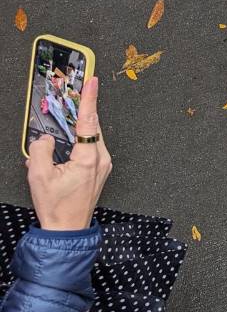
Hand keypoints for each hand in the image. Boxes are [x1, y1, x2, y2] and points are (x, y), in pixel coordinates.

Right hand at [27, 78, 111, 231]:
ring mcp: (103, 165)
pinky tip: (65, 147)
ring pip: (90, 137)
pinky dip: (78, 143)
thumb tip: (45, 138)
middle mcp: (101, 159)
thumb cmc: (57, 208)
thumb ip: (40, 150)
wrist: (68, 229)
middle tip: (75, 94)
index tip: (92, 81)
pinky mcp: (100, 170)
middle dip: (81, 111)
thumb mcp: (39, 176)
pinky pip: (90, 148)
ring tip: (64, 123)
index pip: (88, 120)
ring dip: (77, 129)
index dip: (89, 98)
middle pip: (91, 127)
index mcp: (88, 158)